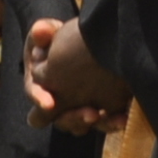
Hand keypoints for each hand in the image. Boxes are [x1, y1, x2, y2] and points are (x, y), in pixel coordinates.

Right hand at [22, 17, 128, 133]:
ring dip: (95, 124)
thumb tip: (40, 31)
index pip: (35, 95)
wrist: (83, 42)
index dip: (40, 99)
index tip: (50, 103)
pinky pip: (104, 123)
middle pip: (61, 121)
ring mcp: (77, 109)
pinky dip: (112, 122)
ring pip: (83, 126)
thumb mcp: (46, 32)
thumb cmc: (56, 40)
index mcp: (39, 87)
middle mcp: (57, 105)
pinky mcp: (97, 110)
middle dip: (73, 118)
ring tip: (108, 117)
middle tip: (90, 113)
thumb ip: (41, 32)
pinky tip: (122, 117)